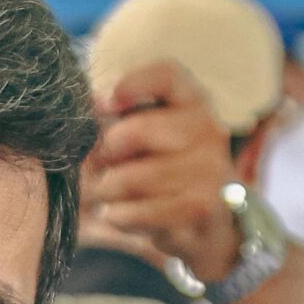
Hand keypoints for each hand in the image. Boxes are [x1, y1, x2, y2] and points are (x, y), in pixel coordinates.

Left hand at [83, 60, 243, 285]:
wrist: (207, 227)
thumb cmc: (165, 171)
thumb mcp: (148, 135)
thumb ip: (119, 116)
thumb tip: (94, 105)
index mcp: (195, 103)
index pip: (169, 75)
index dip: (134, 84)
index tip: (109, 102)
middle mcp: (209, 132)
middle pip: (138, 130)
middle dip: (106, 152)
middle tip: (101, 164)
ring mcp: (209, 171)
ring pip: (130, 178)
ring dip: (107, 190)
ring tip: (110, 193)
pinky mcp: (199, 209)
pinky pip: (136, 211)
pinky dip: (118, 216)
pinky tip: (122, 213)